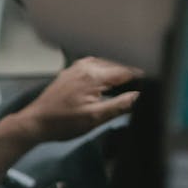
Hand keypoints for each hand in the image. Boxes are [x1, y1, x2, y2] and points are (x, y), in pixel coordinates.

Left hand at [17, 56, 141, 143]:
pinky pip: (95, 66)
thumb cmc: (63, 123)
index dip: (142, 76)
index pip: (127, 69)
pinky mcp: (70, 72)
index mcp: (94, 75)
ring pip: (107, 64)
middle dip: (131, 73)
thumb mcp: (94, 118)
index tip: (153, 82)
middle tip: (144, 84)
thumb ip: (120, 105)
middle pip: (118, 64)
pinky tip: (108, 84)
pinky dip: (105, 72)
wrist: (34, 123)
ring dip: (118, 72)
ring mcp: (77, 67)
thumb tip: (141, 96)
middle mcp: (87, 65)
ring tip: (129, 84)